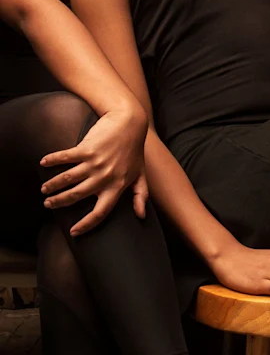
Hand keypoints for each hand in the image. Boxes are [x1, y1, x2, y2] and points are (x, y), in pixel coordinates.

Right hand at [40, 104, 147, 234]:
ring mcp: (95, 163)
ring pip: (67, 179)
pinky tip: (43, 163)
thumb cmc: (135, 150)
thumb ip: (141, 195)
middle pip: (76, 196)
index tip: (73, 232)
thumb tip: (141, 216)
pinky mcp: (87, 148)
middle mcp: (104, 177)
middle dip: (59, 202)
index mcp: (117, 187)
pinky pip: (65, 157)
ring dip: (53, 185)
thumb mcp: (141, 175)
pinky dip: (53, 160)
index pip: (100, 212)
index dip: (86, 225)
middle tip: (48, 204)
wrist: (130, 123)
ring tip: (44, 189)